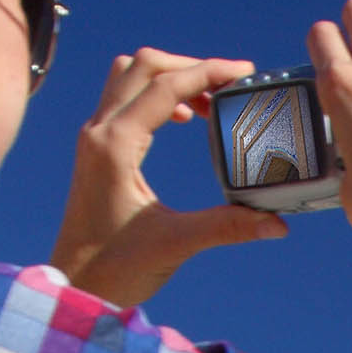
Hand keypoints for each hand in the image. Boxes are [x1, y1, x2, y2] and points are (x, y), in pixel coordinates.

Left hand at [49, 48, 289, 309]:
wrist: (73, 286)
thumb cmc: (114, 268)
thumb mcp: (175, 244)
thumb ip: (227, 227)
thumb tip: (278, 223)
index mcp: (115, 146)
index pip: (165, 86)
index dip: (209, 71)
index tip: (246, 72)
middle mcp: (99, 132)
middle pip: (143, 66)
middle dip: (190, 66)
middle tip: (231, 83)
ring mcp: (93, 138)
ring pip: (129, 77)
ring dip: (170, 76)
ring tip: (210, 101)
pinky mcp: (96, 150)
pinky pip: (125, 99)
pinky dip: (157, 95)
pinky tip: (186, 120)